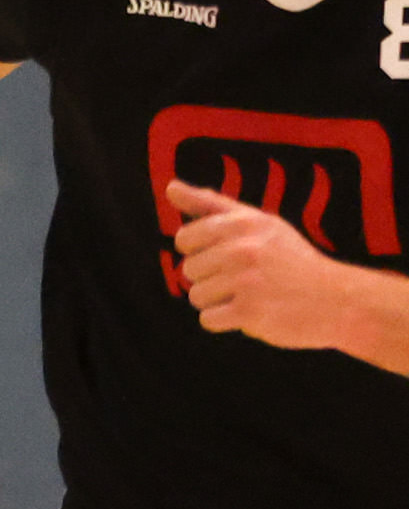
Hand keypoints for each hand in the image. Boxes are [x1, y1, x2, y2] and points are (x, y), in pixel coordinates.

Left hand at [170, 180, 383, 353]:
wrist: (338, 300)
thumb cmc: (291, 260)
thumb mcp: (259, 224)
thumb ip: (211, 205)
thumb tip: (170, 187)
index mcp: (244, 223)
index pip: (185, 238)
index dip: (201, 251)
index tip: (230, 254)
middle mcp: (243, 248)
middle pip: (189, 269)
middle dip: (212, 278)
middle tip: (250, 278)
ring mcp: (246, 280)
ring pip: (196, 295)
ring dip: (219, 301)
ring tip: (253, 294)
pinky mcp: (249, 311)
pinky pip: (207, 319)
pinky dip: (227, 320)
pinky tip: (255, 312)